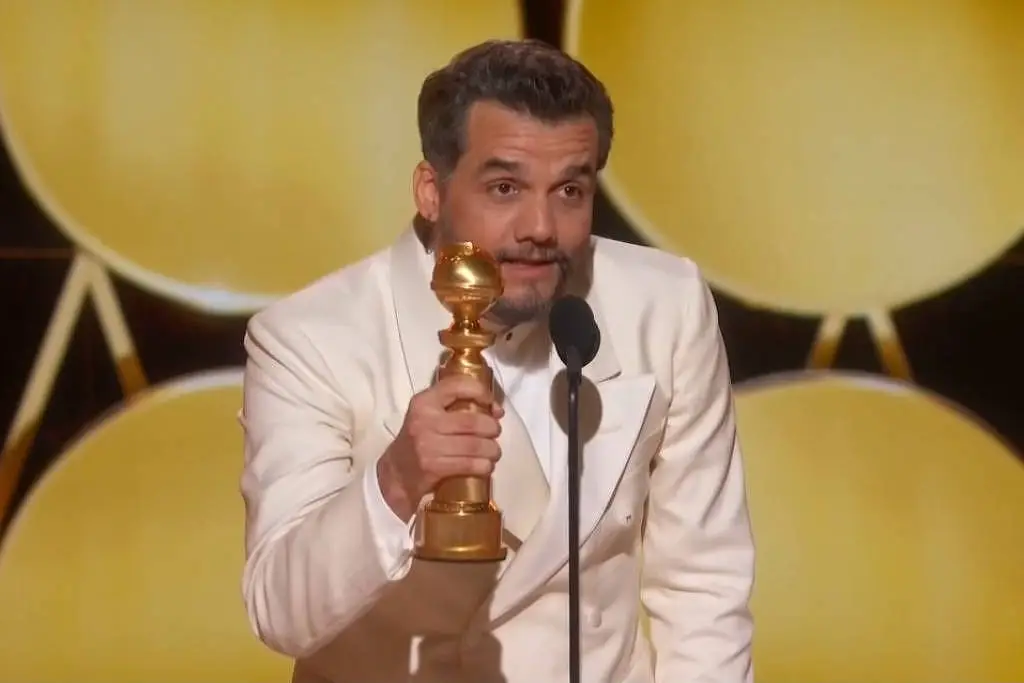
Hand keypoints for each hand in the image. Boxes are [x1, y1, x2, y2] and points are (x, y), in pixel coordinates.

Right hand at [377, 375, 503, 520]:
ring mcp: (428, 445)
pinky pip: (469, 464)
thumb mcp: (428, 415)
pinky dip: (484, 466)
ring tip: (494, 452)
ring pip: (474, 445)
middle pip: (473, 421)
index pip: (457, 386)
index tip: (493, 405)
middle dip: (492, 428)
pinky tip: (485, 466)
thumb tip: (495, 409)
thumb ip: (454, 406)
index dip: (481, 392)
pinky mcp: (432, 467)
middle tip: (495, 433)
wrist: (396, 473)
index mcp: (424, 402)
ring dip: (492, 450)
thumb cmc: (419, 440)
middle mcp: (424, 420)